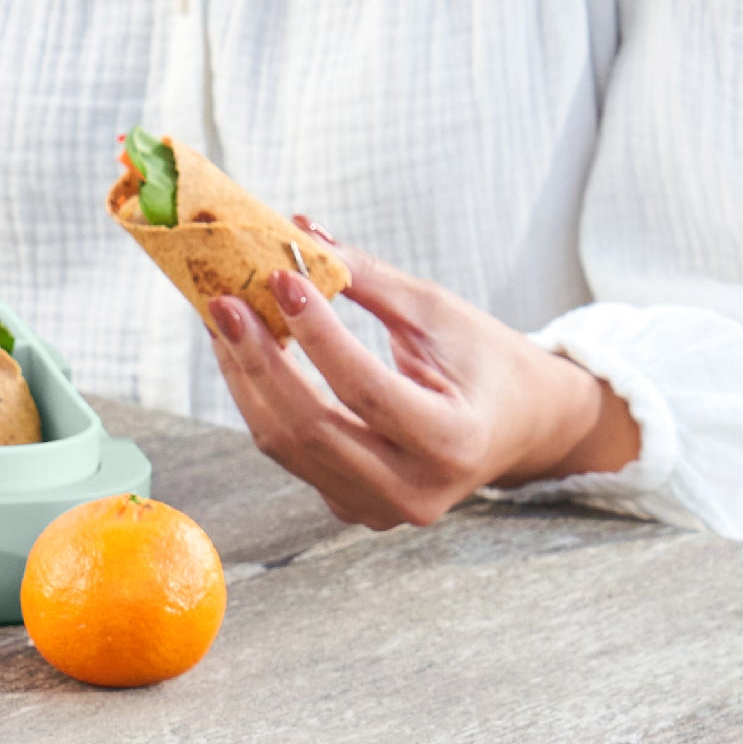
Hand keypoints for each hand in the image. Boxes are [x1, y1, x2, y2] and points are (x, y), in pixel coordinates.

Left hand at [210, 240, 642, 532]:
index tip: (281, 278)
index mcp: (452, 443)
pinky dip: (264, 402)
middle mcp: (413, 492)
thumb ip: (370, 280)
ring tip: (224, 322)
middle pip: (313, 428)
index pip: (367, 391)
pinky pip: (293, 456)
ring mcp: (378, 509)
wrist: (518, 426)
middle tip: (225, 303)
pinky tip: (246, 356)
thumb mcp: (439, 314)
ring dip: (247, 380)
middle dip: (260, 360)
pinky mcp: (352, 507)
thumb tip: (301, 234)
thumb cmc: (486, 361)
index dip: (318, 335)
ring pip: (288, 447)